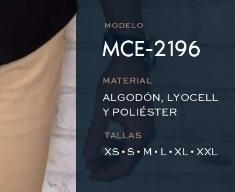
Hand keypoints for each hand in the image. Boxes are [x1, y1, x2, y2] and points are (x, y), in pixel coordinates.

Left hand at [82, 55, 155, 180]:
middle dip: (108, 164)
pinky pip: (131, 140)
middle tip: (89, 164)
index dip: (107, 173)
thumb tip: (87, 157)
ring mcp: (147, 128)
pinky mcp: (144, 121)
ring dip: (112, 155)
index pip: (125, 165)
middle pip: (128, 160)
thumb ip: (95, 135)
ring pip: (129, 151)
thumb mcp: (102, 110)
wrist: (130, 61)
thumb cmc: (115, 83)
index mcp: (140, 135)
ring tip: (93, 154)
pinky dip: (118, 144)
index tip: (90, 173)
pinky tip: (104, 140)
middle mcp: (147, 135)